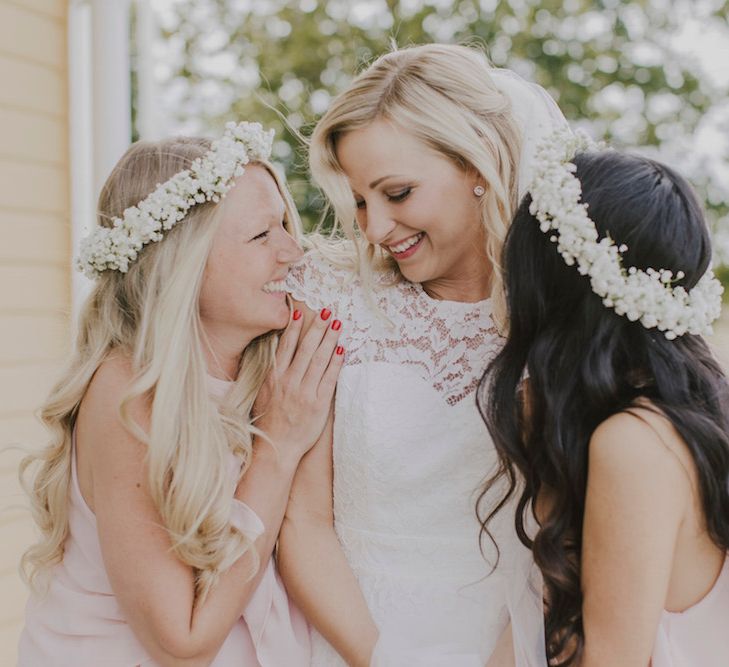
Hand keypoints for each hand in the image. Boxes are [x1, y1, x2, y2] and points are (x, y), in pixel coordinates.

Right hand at [253, 307, 343, 460]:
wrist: (276, 448)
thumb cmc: (269, 420)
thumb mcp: (263, 393)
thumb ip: (271, 372)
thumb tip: (277, 350)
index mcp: (273, 378)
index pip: (285, 347)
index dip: (293, 329)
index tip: (299, 313)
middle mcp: (289, 382)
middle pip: (306, 349)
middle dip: (317, 328)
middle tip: (326, 311)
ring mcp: (305, 393)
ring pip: (319, 360)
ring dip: (329, 339)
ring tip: (337, 324)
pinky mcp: (319, 405)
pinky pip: (329, 378)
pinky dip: (336, 362)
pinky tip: (342, 348)